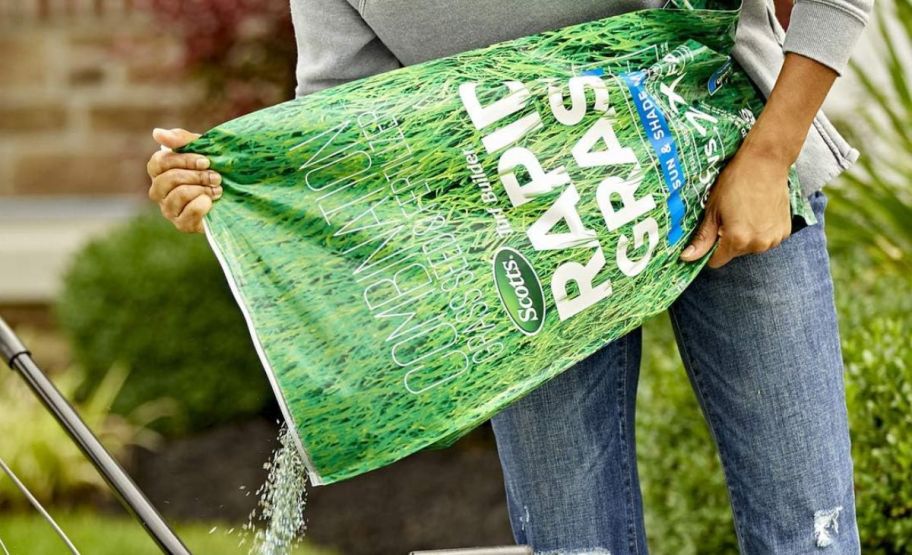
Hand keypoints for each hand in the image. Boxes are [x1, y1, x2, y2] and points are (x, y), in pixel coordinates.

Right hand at [146, 128, 219, 232]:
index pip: (159, 163)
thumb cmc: (216, 168)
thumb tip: (157, 133)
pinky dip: (204, 205)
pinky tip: (213, 201)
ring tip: (217, 189)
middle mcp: (159, 191)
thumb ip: (181, 140)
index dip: (183, 161)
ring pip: (177, 195)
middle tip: (216, 177)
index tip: (206, 161)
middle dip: (196, 176)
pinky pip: (188, 212)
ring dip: (202, 189)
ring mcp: (168, 209)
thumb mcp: (202, 149)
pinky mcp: (182, 224)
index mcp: (160, 171)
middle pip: (167, 179)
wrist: (238, 193)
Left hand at [679, 142, 791, 267]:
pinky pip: (766, 239)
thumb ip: (703, 238)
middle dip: (728, 240)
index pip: (717, 261)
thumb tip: (687, 258)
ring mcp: (774, 238)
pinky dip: (760, 231)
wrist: (765, 162)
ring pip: (751, 247)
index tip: (711, 234)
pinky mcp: (785, 231)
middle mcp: (758, 243)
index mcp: (737, 240)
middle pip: (734, 253)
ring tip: (744, 212)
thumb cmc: (735, 182)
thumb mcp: (713, 209)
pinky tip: (758, 212)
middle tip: (729, 216)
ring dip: (745, 236)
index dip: (710, 250)